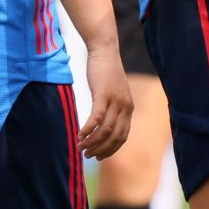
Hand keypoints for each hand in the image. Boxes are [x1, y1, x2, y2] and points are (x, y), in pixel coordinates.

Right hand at [79, 42, 133, 158]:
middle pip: (114, 137)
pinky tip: (80, 135)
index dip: (111, 149)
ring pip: (105, 130)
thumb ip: (111, 108)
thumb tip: (102, 124)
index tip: (99, 156)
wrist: (104, 51)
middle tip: (87, 155)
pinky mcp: (104, 94)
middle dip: (101, 149)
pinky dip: (88, 129)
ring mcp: (115, 101)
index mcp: (128, 108)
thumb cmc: (105, 73)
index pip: (122, 136)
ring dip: (93, 142)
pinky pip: (96, 118)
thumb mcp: (112, 93)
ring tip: (81, 147)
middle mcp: (125, 107)